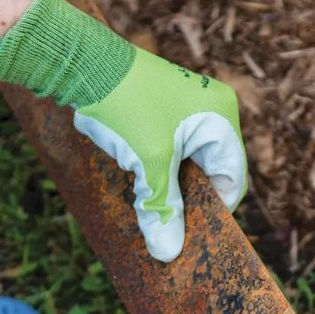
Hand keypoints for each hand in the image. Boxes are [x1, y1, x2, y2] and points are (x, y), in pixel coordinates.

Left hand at [73, 49, 246, 262]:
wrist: (82, 61)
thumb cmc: (125, 105)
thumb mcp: (148, 163)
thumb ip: (162, 208)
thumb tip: (168, 252)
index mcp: (222, 117)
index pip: (232, 177)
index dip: (215, 208)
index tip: (191, 232)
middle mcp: (213, 109)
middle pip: (210, 171)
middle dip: (187, 196)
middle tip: (166, 220)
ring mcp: (189, 107)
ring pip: (187, 163)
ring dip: (168, 182)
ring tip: (147, 192)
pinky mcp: (165, 109)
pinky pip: (171, 149)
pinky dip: (157, 166)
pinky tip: (137, 173)